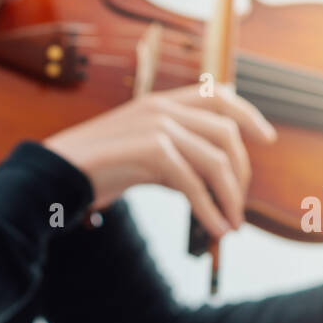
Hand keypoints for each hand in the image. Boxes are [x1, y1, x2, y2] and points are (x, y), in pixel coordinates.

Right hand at [44, 84, 276, 235]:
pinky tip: (215, 228)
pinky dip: (210, 209)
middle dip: (240, 173)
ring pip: (215, 160)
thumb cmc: (95, 170)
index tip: (267, 139)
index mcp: (160, 103)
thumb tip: (207, 185)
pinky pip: (194, 183)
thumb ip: (173, 160)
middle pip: (225, 134)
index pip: (218, 95)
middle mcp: (162, 108)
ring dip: (230, 197)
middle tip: (239, 207)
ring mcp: (157, 126)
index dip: (248, 114)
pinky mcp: (151, 150)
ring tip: (231, 225)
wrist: (55, 175)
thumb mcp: (140, 158)